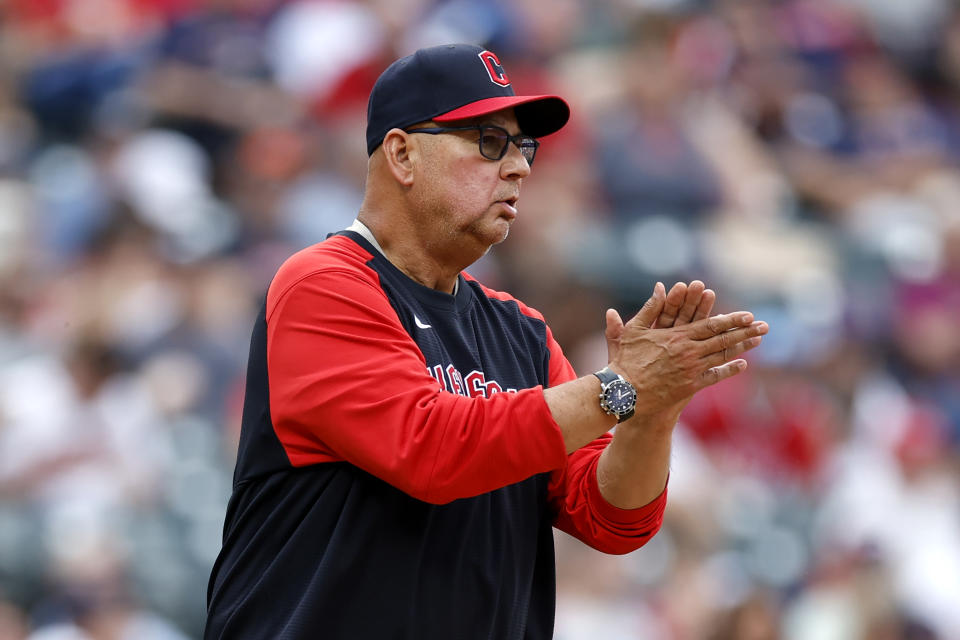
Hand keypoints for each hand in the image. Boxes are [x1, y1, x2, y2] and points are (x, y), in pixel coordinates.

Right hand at [605, 283, 766, 419]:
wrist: (624, 393)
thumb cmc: (625, 361)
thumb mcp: (633, 330)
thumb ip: (650, 308)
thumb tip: (660, 287)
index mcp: (677, 336)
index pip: (711, 325)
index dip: (731, 320)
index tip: (748, 316)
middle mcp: (688, 352)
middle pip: (722, 340)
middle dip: (745, 332)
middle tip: (764, 326)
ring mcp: (691, 369)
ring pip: (721, 356)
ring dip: (741, 348)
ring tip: (758, 341)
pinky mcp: (690, 386)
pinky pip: (714, 376)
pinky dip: (729, 370)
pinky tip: (742, 365)